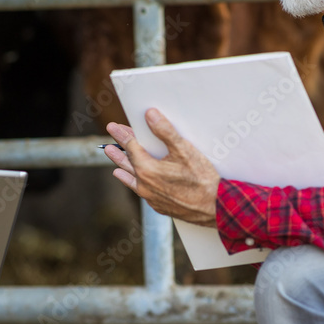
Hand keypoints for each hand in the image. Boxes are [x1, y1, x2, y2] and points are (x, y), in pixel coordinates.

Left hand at [104, 109, 219, 226]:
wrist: (215, 208)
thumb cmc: (202, 179)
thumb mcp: (184, 150)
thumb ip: (165, 131)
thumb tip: (150, 115)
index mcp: (147, 169)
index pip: (131, 147)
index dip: (122, 135)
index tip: (113, 127)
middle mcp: (145, 185)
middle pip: (127, 164)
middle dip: (118, 153)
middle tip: (107, 147)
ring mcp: (151, 197)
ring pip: (133, 181)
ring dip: (124, 171)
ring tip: (115, 168)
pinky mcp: (159, 206)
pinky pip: (143, 193)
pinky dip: (137, 185)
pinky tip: (137, 184)